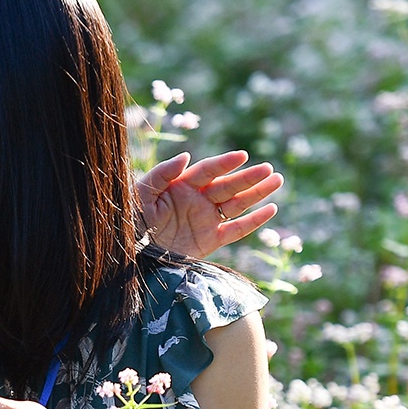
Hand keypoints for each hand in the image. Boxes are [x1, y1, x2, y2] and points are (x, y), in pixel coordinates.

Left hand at [137, 150, 281, 258]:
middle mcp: (197, 200)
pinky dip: (254, 221)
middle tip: (268, 168)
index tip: (242, 156)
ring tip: (277, 180)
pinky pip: (236, 230)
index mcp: (182, 185)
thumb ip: (162, 174)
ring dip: (257, 193)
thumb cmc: (130, 219)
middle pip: (228, 185)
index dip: (225, 163)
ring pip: (237, 204)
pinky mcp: (210, 241)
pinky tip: (271, 209)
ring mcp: (206, 220)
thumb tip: (186, 156)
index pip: (208, 170)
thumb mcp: (141, 194)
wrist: (129, 252)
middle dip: (248, 177)